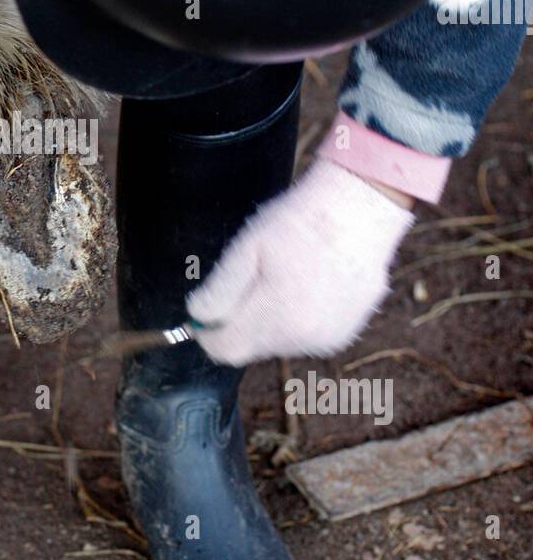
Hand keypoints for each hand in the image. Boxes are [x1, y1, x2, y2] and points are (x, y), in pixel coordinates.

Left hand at [186, 159, 413, 365]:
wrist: (361, 210)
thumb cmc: (300, 222)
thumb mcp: (247, 246)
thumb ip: (219, 290)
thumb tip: (198, 317)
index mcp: (276, 317)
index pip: (225, 349)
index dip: (208, 333)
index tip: (204, 311)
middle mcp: (304, 338)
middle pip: (251, 347)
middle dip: (240, 322)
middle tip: (250, 278)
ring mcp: (328, 339)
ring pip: (278, 343)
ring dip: (270, 320)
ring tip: (284, 275)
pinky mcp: (345, 334)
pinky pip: (306, 337)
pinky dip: (298, 319)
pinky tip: (307, 283)